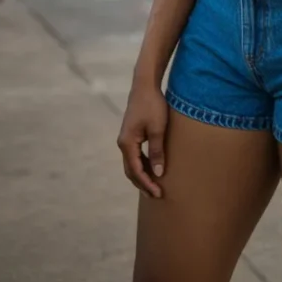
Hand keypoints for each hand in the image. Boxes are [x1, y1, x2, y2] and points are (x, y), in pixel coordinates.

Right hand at [117, 82, 168, 198]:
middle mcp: (123, 143)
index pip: (136, 171)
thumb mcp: (158, 129)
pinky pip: (135, 155)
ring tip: (154, 186)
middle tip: (156, 195)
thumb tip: (158, 173)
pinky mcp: (131, 134)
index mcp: (127, 144)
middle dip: (142, 184)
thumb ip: (157, 151)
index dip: (147, 183)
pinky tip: (151, 169)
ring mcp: (126, 139)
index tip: (158, 193)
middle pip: (131, 170)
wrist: (145, 85)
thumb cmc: (153, 105)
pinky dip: (142, 165)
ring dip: (142, 175)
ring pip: (132, 164)